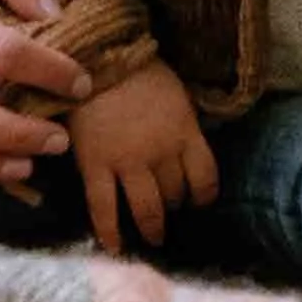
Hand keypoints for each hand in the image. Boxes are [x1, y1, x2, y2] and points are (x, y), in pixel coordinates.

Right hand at [68, 59, 218, 255]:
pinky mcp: (96, 166)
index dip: (204, 194)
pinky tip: (115, 247)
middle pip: (176, 194)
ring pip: (147, 208)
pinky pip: (104, 208)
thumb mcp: (176, 93)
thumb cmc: (138, 69)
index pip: (206, 177)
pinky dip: (110, 232)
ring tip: (153, 237)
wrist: (96, 55)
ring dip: (153, 226)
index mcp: (184, 132)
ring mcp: (128, 162)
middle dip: (175, 205)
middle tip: (169, 210)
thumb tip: (186, 147)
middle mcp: (160, 153)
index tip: (199, 201)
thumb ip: (182, 124)